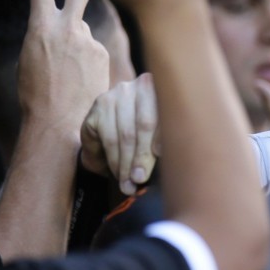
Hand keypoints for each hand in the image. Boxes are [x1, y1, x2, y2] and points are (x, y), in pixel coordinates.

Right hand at [18, 0, 109, 133]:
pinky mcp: (104, 54)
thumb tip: (70, 30)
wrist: (58, 121)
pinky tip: (83, 82)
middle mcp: (67, 29)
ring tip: (71, 78)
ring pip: (85, 36)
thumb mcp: (32, 58)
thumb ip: (50, 36)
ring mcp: (88, 41)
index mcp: (40, 27)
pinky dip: (90, 65)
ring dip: (79, 52)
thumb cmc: (37, 93)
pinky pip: (96, 54)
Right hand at [80, 72, 158, 194]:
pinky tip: (117, 171)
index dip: (163, 136)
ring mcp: (118, 94)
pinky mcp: (99, 105)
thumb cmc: (152, 132)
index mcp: (167, 91)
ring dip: (125, 163)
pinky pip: (106, 137)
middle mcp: (141, 86)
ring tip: (128, 182)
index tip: (160, 156)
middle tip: (139, 179)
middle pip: (143, 125)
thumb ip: (167, 144)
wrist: (120, 122)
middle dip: (141, 157)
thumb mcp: (165, 133)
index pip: (166, 114)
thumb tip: (170, 170)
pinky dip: (112, 158)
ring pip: (123, 134)